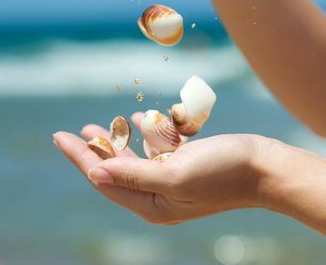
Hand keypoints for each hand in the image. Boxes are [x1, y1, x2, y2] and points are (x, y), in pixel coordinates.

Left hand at [53, 112, 271, 224]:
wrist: (266, 168)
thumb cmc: (223, 171)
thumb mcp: (175, 173)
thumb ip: (133, 175)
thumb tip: (94, 174)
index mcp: (153, 205)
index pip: (105, 180)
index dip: (82, 158)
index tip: (59, 136)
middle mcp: (161, 196)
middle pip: (117, 172)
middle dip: (95, 151)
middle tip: (72, 131)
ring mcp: (176, 182)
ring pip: (136, 161)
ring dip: (118, 143)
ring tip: (98, 126)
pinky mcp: (190, 166)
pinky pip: (159, 152)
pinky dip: (147, 136)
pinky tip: (139, 121)